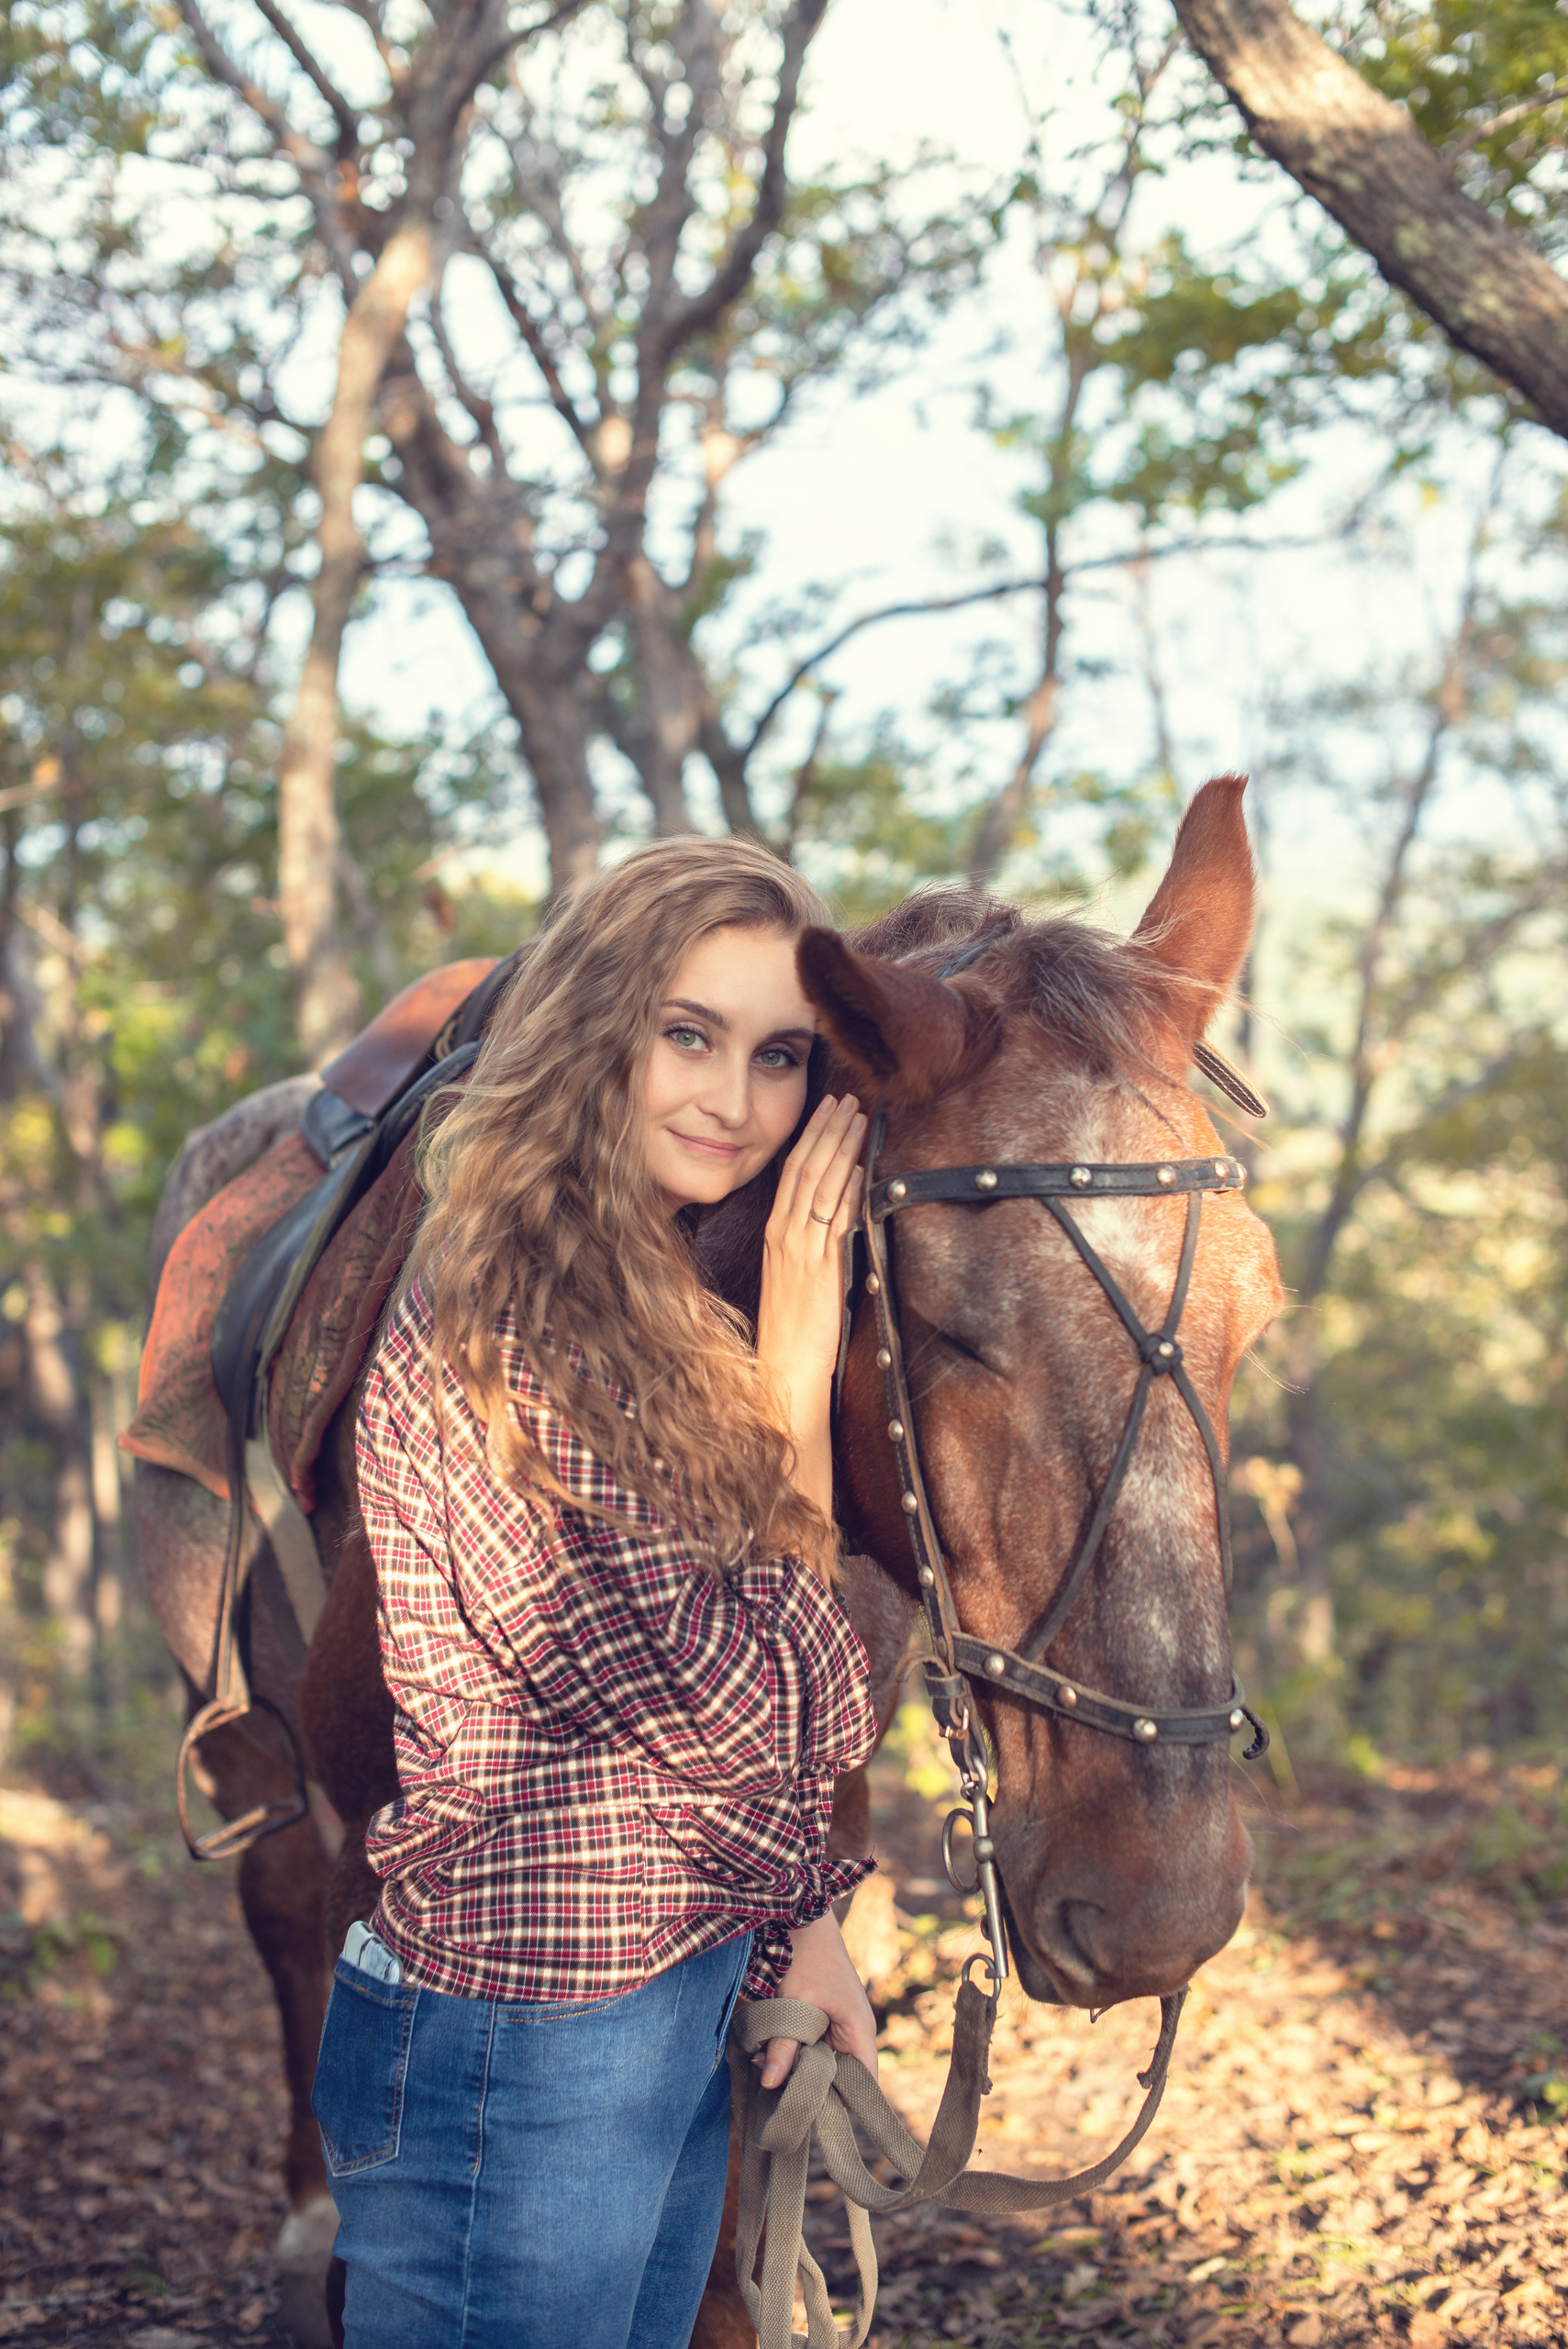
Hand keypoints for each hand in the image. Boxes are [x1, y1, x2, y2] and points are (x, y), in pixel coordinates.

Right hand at [756, 1094, 864, 1527]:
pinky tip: (861, 1166)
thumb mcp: (797, 1282)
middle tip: (848, 1096)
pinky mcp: (818, 1268)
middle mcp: (784, 1237)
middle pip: (805, 1170)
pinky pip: (833, 1220)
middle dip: (827, 1130)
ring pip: (819, 1186)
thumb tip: (837, 1219)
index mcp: (775, 1236)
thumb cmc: (792, 1336)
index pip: (793, 1175)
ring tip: (859, 1116)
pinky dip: (846, 1188)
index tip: (830, 1109)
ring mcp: (799, 1250)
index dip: (812, 1139)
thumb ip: (812, 1249)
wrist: (783, 1376)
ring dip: (840, 1148)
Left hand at [759, 1908, 878, 2089]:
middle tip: (778, 2095)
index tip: (812, 2116)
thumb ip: (783, 2047)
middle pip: (840, 2078)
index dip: (843, 2104)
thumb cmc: (807, 1957)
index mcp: (859, 2031)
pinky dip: (792, 2052)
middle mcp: (853, 2032)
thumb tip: (770, 2085)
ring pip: (822, 2063)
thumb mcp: (794, 2006)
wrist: (801, 1917)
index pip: (864, 2084)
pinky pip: (811, 2046)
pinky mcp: (821, 2017)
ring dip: (797, 2069)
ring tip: (766, 2070)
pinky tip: (766, 2055)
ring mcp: (837, 2025)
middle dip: (811, 2088)